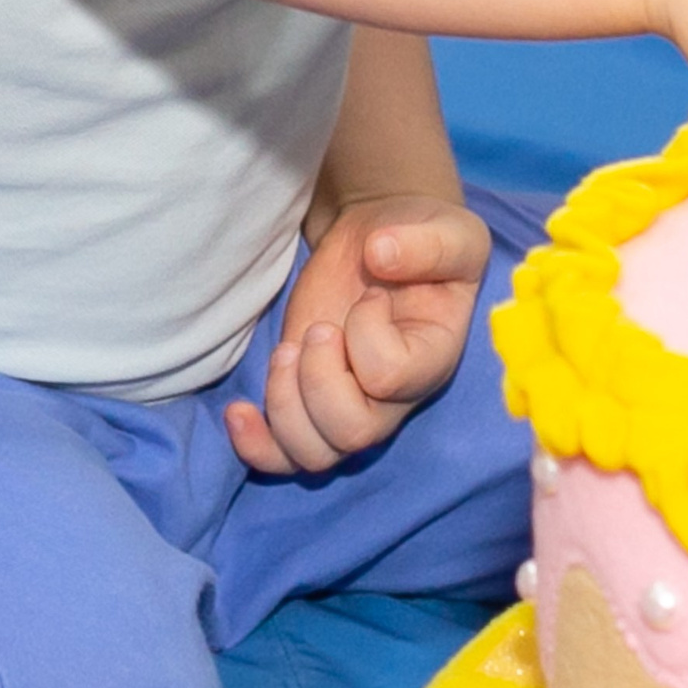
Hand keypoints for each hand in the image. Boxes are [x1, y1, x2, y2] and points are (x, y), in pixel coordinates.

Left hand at [226, 193, 489, 476]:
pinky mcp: (308, 402)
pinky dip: (254, 444)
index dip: (366, 333)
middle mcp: (393, 400)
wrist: (381, 243)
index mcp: (433, 361)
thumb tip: (379, 254)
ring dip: (284, 404)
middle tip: (319, 328)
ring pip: (313, 454)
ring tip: (286, 352)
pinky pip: (282, 457)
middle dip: (318, 378)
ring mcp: (348, 406)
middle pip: (351, 434)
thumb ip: (426, 243)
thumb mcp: (448, 231)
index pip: (390, 377)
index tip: (370, 294)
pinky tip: (239, 411)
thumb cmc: (421, 239)